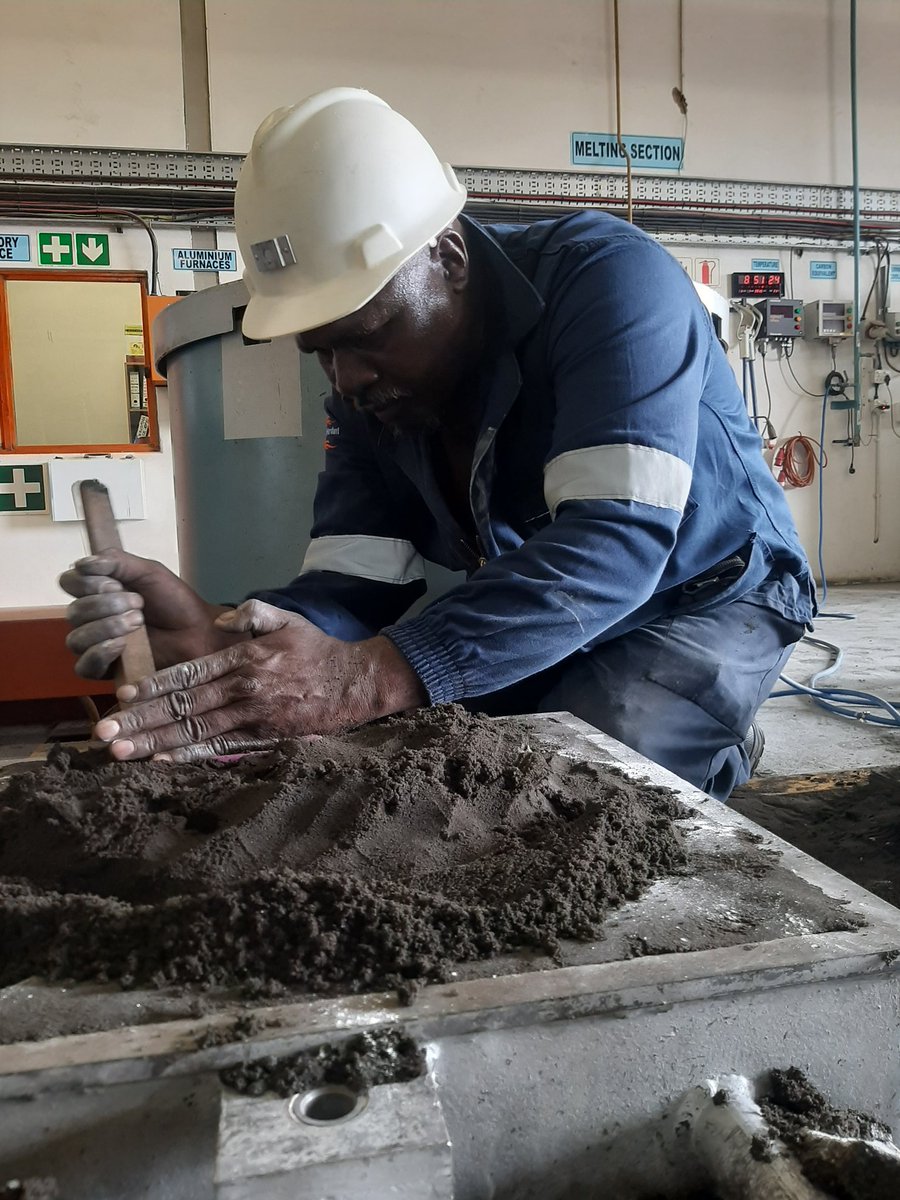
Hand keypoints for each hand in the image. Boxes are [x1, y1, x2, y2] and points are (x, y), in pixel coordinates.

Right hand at [60, 549, 243, 678]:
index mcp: (97, 592)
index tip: (116, 583)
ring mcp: (96, 645)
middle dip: (105, 605)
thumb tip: (81, 564)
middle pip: (74, 612)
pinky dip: (100, 653)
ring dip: (106, 627)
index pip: (69, 583)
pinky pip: (84, 667)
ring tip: (138, 622)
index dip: (86, 583)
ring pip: (76, 639)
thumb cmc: (174, 602)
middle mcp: (91, 618)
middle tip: (138, 604)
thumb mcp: (148, 571)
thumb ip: (116, 561)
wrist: (198, 631)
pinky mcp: (105, 670)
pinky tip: (121, 645)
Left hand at [92, 599, 425, 761]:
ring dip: (155, 742)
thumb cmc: (318, 650)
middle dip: (140, 720)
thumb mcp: (288, 620)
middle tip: (105, 731)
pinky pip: (221, 748)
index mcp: (244, 659)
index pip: (189, 674)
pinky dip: (190, 755)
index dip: (153, 686)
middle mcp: (244, 690)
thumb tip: (221, 621)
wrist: (357, 683)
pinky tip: (163, 760)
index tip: (123, 697)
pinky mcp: (264, 738)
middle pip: (182, 707)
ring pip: (195, 731)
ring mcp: (253, 717)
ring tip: (122, 751)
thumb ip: (252, 614)